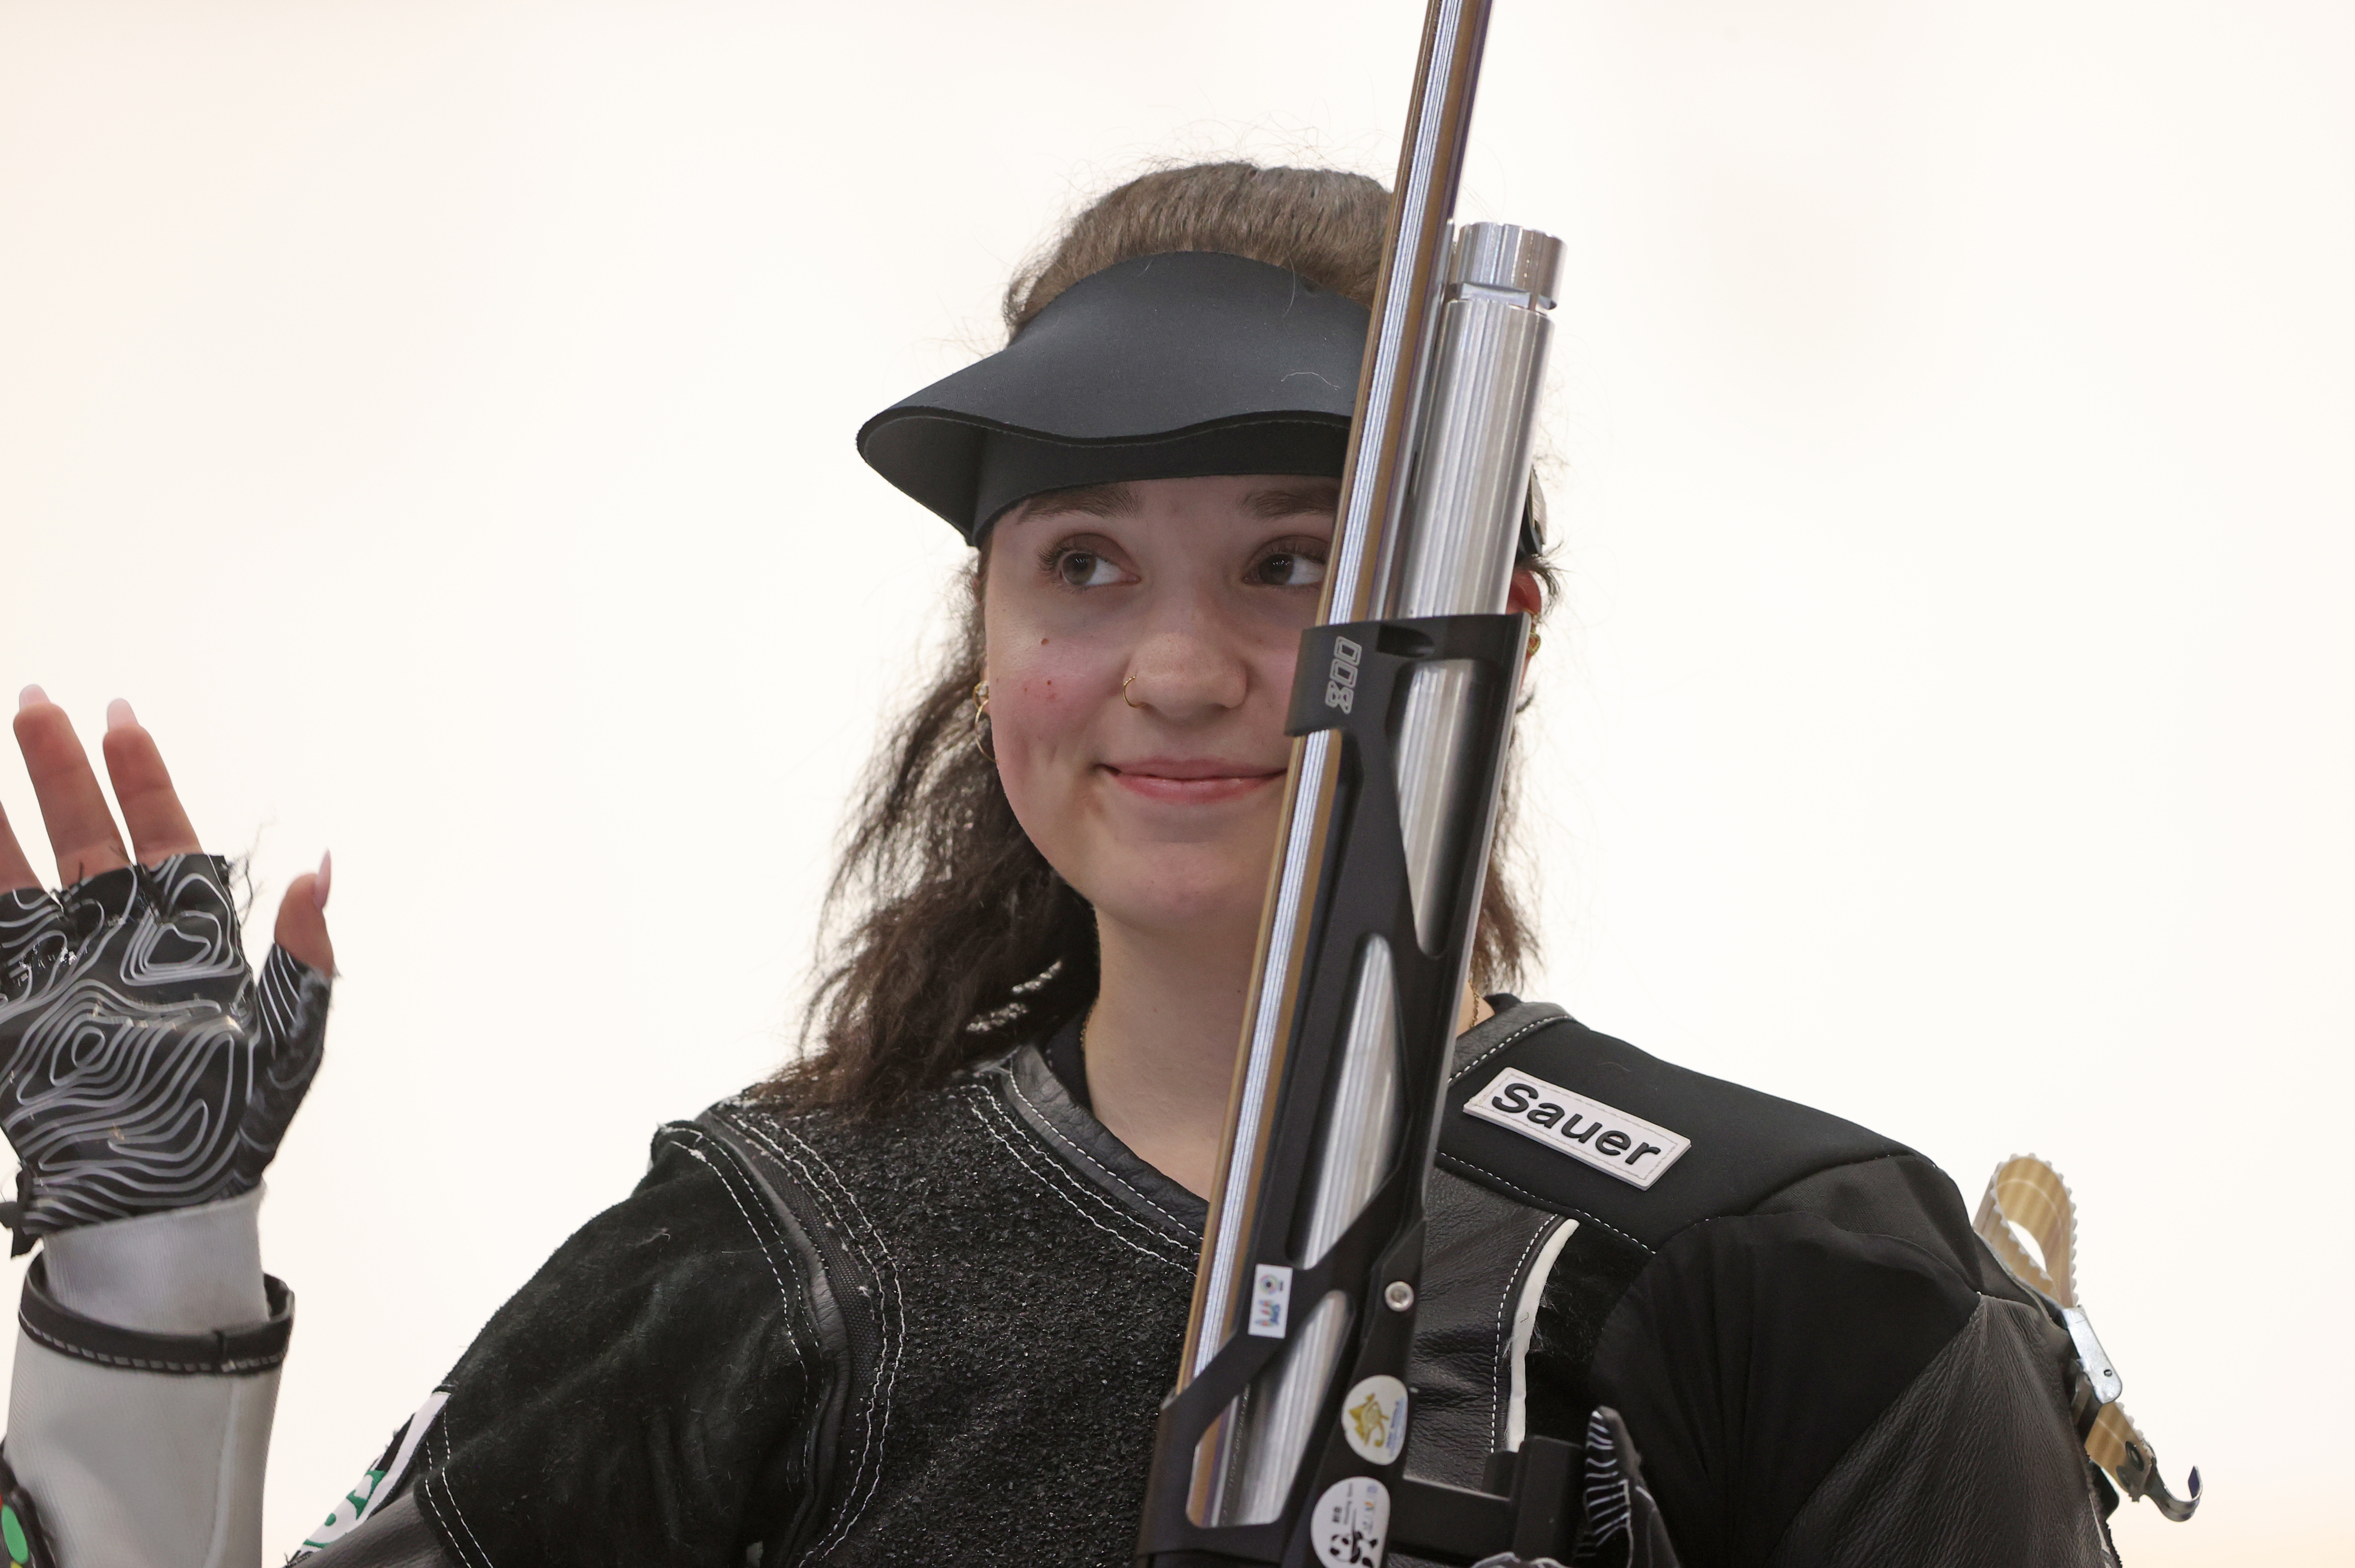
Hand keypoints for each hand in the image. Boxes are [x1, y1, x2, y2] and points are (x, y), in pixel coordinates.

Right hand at [0, 689, 332, 1247]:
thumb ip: (301, 952)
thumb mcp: (288, 1035)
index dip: (142, 779)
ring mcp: (57, 970)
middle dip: (61, 769)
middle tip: (35, 700)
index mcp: (187, 938)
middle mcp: (118, 941)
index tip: (119, 718)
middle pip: (85, 835)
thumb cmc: (233, 1126)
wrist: (159, 1199)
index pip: (162, 836)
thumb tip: (319, 870)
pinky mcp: (12, 1005)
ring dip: (1, 817)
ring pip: (20, 873)